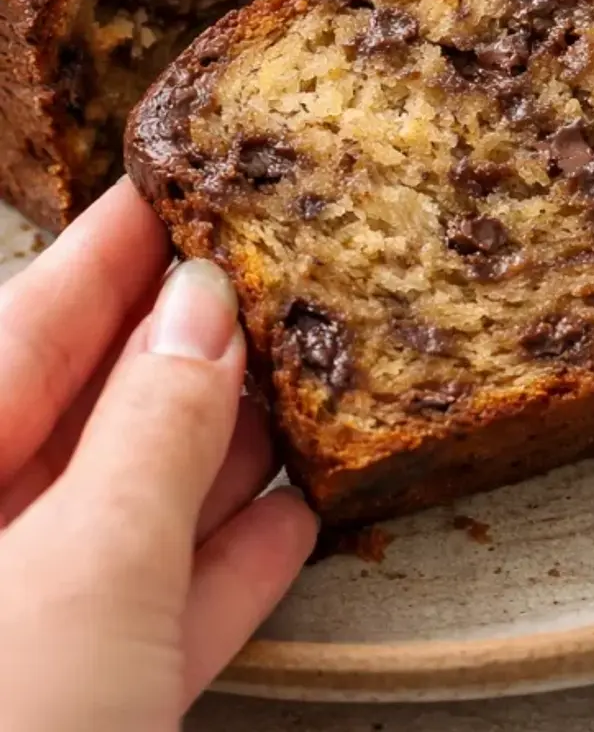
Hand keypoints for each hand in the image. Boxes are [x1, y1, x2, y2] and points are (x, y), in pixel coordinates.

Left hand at [0, 180, 317, 731]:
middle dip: (182, 342)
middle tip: (265, 266)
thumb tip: (203, 310)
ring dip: (224, 447)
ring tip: (304, 371)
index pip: (27, 327)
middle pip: (88, 410)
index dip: (109, 248)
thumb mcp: (80, 577)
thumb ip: (152, 435)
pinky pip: (158, 604)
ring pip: (135, 505)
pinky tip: (298, 509)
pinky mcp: (78, 701)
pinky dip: (228, 560)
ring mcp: (25, 628)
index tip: (178, 176)